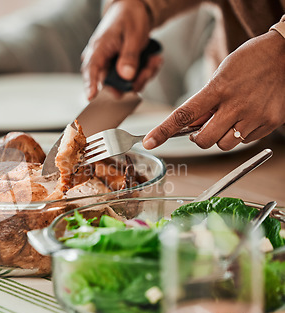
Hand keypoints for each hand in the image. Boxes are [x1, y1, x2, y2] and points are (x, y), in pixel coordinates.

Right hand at [81, 0, 161, 99]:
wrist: (133, 11)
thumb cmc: (129, 18)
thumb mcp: (134, 34)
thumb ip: (130, 56)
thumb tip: (126, 76)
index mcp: (99, 48)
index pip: (90, 68)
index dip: (90, 84)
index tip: (90, 97)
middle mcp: (101, 60)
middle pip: (110, 83)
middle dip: (133, 81)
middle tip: (148, 70)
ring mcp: (110, 67)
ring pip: (123, 84)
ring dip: (142, 76)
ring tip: (153, 61)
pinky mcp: (120, 70)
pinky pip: (131, 80)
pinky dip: (144, 73)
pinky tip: (152, 60)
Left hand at [143, 31, 284, 150]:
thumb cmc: (250, 61)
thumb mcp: (221, 74)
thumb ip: (206, 101)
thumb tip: (191, 124)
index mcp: (218, 89)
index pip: (184, 115)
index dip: (164, 131)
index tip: (149, 142)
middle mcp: (236, 104)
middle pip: (205, 140)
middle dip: (199, 138)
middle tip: (204, 127)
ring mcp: (255, 115)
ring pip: (225, 144)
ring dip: (221, 136)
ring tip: (231, 117)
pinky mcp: (270, 122)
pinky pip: (246, 140)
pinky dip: (242, 133)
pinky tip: (248, 115)